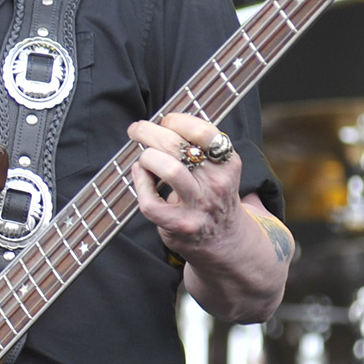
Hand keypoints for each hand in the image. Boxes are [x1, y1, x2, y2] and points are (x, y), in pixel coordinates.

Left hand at [126, 113, 245, 259]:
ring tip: (144, 159)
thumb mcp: (218, 170)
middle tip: (136, 129)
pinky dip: (139, 184)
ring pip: (168, 169)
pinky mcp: (179, 226)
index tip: (166, 120)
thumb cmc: (212, 198)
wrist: (226, 243)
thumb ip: (198, 149)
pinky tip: (141, 179)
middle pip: (178, 145)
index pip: (204, 131)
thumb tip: (160, 123)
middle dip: (149, 131)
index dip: (177, 120)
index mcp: (227, 164)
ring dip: (147, 158)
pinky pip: (150, 201)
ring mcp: (197, 206)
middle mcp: (215, 183)